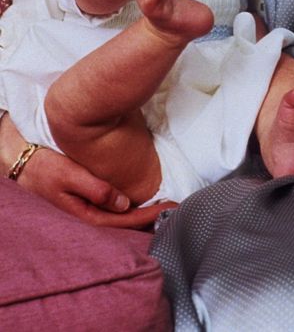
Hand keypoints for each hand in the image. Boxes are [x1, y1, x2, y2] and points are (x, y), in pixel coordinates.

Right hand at [1, 114, 174, 227]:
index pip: (126, 220)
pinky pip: (115, 207)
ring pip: (122, 216)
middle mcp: (89, 216)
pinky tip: (143, 198)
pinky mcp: (88, 201)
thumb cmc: (45, 168)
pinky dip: (132, 205)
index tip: (172, 207)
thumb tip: (124, 204)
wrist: (24, 164)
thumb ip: (96, 189)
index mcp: (86, 215)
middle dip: (152, 217)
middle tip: (178, 207)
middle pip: (127, 222)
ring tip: (167, 204)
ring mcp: (88, 210)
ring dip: (144, 212)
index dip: (151, 215)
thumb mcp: (70, 176)